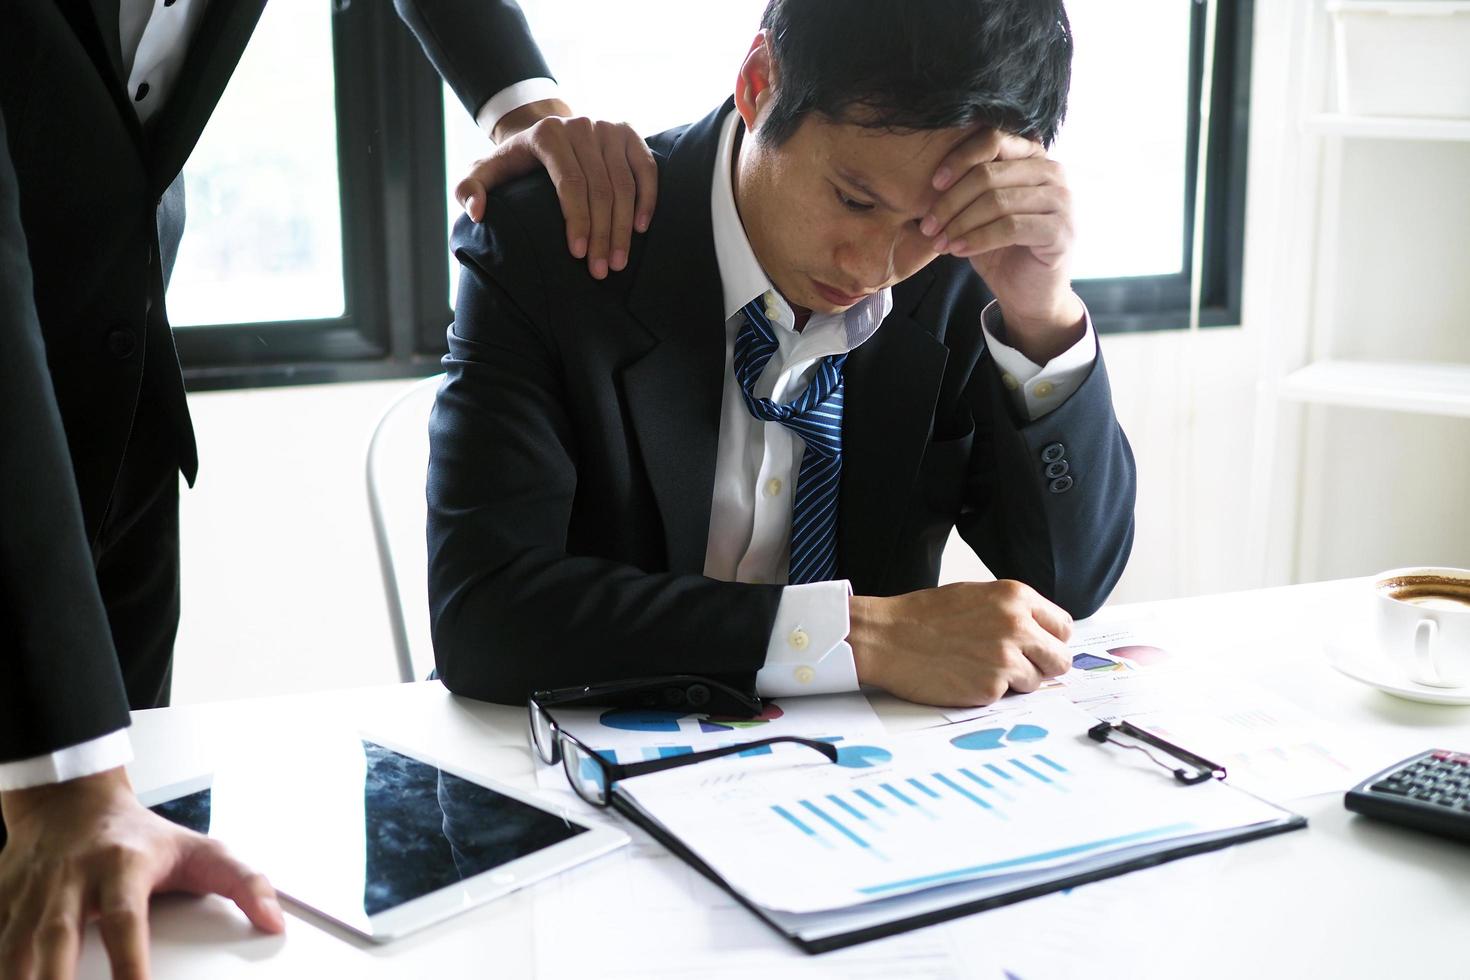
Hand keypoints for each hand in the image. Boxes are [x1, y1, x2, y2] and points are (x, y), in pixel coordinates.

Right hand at [0, 767, 282, 979]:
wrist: (71, 801)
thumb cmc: (139, 836)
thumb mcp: (200, 850)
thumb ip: (243, 882)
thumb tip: (274, 920)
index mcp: (122, 864)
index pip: (126, 920)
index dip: (130, 962)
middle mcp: (71, 878)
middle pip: (57, 938)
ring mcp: (30, 892)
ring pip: (16, 945)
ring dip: (21, 978)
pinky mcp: (4, 901)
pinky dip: (3, 966)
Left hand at [456, 105, 657, 280]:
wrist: (547, 133)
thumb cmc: (517, 162)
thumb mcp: (485, 171)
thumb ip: (469, 188)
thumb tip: (476, 212)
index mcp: (547, 134)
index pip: (569, 183)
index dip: (577, 221)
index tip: (578, 255)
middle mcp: (580, 126)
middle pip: (600, 188)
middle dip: (602, 234)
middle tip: (602, 271)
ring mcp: (608, 128)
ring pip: (624, 184)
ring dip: (624, 228)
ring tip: (619, 262)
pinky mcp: (629, 134)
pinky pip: (646, 169)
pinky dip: (647, 200)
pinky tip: (640, 229)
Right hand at [848, 580, 1072, 706]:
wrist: (886, 637)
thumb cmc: (923, 616)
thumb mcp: (977, 596)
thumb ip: (1012, 611)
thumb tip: (1040, 633)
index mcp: (1015, 597)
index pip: (1062, 626)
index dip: (1050, 640)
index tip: (1040, 647)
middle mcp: (1017, 626)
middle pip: (1060, 659)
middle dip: (1043, 665)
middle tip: (1019, 666)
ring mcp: (1005, 659)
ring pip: (1036, 681)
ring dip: (1015, 681)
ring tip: (981, 667)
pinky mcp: (990, 688)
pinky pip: (1006, 696)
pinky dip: (990, 691)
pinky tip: (965, 676)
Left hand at [919, 130, 1083, 362]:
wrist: (1029, 294)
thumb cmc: (1002, 249)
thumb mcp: (980, 213)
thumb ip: (968, 188)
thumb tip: (931, 177)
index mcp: (1033, 157)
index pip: (993, 140)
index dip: (959, 160)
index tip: (933, 185)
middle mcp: (1053, 172)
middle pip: (989, 173)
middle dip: (951, 201)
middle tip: (928, 225)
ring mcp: (1062, 201)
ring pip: (997, 201)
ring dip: (960, 223)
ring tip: (940, 241)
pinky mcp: (1061, 231)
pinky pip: (1010, 227)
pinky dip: (978, 239)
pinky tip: (958, 250)